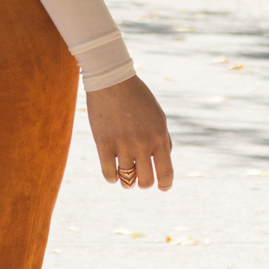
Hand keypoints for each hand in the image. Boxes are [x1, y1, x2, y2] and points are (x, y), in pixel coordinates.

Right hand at [85, 76, 172, 190]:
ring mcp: (122, 145)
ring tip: (125, 176)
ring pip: (126, 181)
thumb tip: (162, 164)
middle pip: (146, 182)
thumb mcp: (158, 117)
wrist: (112, 81)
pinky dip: (113, 178)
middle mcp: (142, 145)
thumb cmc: (138, 98)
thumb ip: (163, 140)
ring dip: (127, 182)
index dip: (165, 185)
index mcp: (159, 137)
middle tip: (140, 178)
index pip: (166, 174)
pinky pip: (109, 174)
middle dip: (144, 183)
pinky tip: (114, 172)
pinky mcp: (103, 144)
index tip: (162, 187)